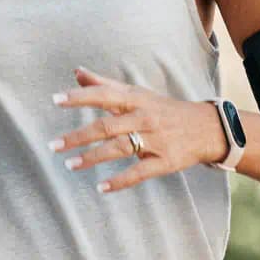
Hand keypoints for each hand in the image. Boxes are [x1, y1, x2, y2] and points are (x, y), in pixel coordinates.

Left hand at [50, 67, 224, 192]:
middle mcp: (144, 117)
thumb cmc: (164, 109)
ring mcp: (155, 140)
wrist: (207, 128)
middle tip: (53, 145)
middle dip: (78, 136)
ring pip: (119, 149)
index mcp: (136, 99)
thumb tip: (77, 72)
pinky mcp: (165, 161)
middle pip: (107, 126)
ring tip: (69, 165)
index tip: (55, 100)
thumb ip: (105, 84)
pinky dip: (119, 181)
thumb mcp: (138, 93)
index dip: (80, 97)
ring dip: (92, 158)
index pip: (104, 95)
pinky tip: (101, 188)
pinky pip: (139, 172)